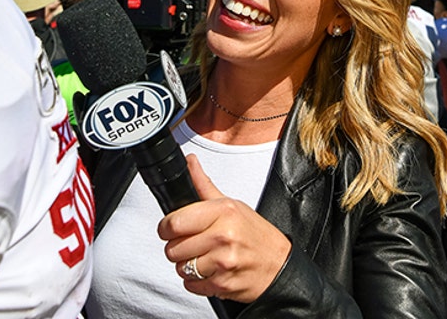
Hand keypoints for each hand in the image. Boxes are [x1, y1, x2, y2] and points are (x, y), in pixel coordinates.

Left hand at [157, 155, 291, 302]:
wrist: (280, 265)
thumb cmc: (255, 234)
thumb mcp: (232, 205)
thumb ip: (204, 185)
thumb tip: (189, 161)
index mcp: (223, 212)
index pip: (174, 222)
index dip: (166, 228)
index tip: (170, 229)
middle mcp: (223, 236)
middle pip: (173, 248)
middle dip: (177, 248)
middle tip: (192, 244)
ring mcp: (223, 262)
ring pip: (180, 268)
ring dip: (187, 266)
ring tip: (204, 258)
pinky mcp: (223, 285)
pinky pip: (191, 285)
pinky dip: (196, 281)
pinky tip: (210, 271)